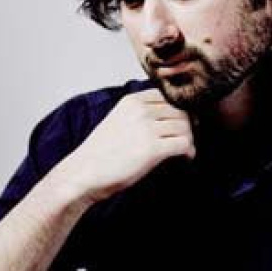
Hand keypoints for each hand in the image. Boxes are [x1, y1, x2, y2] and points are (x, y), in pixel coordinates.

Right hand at [59, 89, 194, 202]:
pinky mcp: (152, 149)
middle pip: (181, 111)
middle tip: (185, 141)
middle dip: (188, 126)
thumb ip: (142, 115)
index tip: (180, 125)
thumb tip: (173, 119)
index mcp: (132, 101)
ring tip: (184, 152)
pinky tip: (185, 158)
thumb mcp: (120, 121)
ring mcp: (147, 128)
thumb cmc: (101, 154)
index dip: (180, 112)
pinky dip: (189, 152)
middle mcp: (140, 110)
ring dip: (189, 140)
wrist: (82, 174)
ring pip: (185, 127)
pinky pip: (184, 144)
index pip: (169, 97)